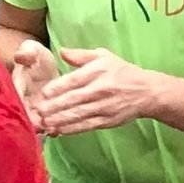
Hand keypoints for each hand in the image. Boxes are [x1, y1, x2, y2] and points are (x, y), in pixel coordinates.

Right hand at [5, 39, 58, 128]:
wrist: (40, 64)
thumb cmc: (35, 56)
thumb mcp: (32, 49)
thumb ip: (27, 52)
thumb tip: (20, 55)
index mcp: (17, 83)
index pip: (16, 96)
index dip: (21, 105)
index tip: (28, 113)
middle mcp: (22, 98)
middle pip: (23, 113)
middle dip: (31, 121)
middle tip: (42, 127)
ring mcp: (31, 107)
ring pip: (33, 121)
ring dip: (41, 127)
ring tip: (53, 131)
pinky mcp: (41, 113)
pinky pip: (44, 123)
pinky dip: (49, 128)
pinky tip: (57, 132)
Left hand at [31, 45, 163, 136]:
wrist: (146, 92)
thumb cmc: (122, 72)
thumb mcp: (104, 56)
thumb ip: (81, 55)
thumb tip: (61, 51)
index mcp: (97, 71)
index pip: (74, 80)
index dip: (58, 87)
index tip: (43, 94)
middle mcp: (100, 89)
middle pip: (74, 99)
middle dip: (54, 107)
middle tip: (37, 111)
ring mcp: (103, 107)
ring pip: (78, 115)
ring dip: (60, 120)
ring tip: (44, 123)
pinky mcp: (107, 121)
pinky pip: (86, 126)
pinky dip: (72, 129)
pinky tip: (59, 130)